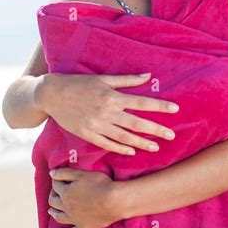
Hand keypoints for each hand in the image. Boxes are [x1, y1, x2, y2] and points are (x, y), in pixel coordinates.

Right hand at [35, 72, 178, 154]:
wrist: (52, 95)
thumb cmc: (79, 84)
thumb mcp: (103, 79)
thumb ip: (127, 80)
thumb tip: (148, 76)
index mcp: (112, 96)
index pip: (141, 102)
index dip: (159, 106)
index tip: (175, 109)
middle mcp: (106, 112)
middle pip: (136, 123)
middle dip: (155, 130)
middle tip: (171, 136)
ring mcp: (96, 125)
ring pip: (124, 137)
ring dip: (141, 143)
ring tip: (156, 147)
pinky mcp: (87, 134)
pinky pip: (107, 144)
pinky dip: (120, 148)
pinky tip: (132, 151)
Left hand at [47, 167, 120, 227]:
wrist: (114, 202)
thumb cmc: (99, 184)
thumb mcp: (82, 174)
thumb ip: (65, 173)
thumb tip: (51, 173)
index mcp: (66, 193)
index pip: (56, 185)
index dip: (55, 180)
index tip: (57, 177)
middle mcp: (66, 207)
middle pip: (54, 202)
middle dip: (52, 195)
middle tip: (54, 192)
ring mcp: (74, 219)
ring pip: (59, 217)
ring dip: (53, 213)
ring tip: (50, 211)